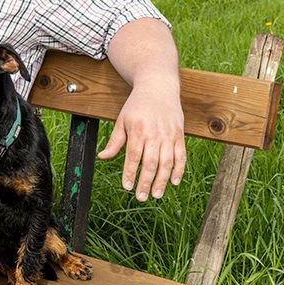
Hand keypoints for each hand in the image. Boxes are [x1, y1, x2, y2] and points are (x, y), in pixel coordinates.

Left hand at [97, 83, 184, 200]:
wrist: (158, 87)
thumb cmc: (137, 105)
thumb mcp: (122, 120)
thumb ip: (115, 141)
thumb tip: (102, 157)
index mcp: (137, 130)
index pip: (133, 156)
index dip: (130, 172)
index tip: (127, 186)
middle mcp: (154, 134)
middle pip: (150, 162)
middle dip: (146, 182)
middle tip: (141, 197)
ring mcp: (169, 135)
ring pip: (167, 162)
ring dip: (162, 180)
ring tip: (156, 194)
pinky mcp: (180, 135)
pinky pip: (181, 155)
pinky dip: (179, 169)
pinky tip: (174, 181)